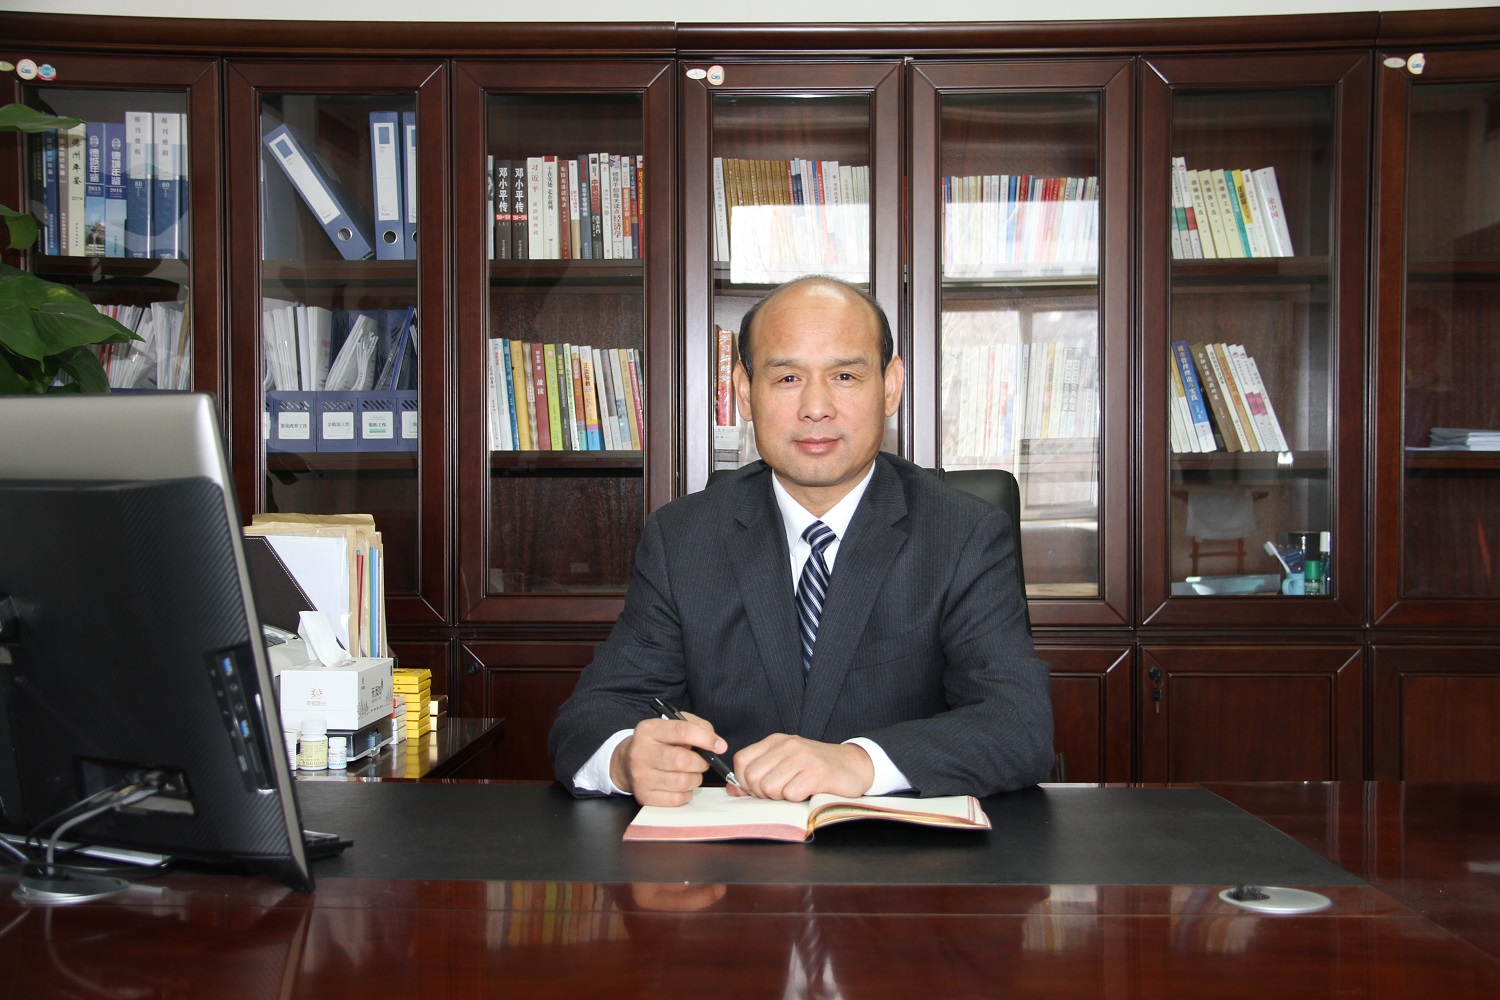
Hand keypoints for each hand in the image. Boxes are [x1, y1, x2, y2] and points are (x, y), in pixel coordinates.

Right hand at [611, 712, 727, 806]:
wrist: (626, 763)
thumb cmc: (658, 743)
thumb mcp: (672, 725)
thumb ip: (697, 727)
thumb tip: (716, 744)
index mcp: (648, 730)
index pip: (681, 731)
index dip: (705, 739)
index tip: (720, 746)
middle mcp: (641, 752)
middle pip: (681, 760)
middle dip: (700, 763)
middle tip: (703, 762)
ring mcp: (640, 776)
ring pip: (681, 782)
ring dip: (695, 779)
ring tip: (692, 773)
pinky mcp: (644, 796)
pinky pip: (676, 799)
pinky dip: (686, 793)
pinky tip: (681, 785)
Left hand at [730, 734, 873, 801]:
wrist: (854, 765)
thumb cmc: (816, 767)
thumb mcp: (785, 763)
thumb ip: (759, 774)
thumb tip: (733, 789)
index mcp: (776, 741)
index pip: (741, 761)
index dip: (744, 781)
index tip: (757, 789)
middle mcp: (788, 745)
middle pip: (753, 778)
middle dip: (762, 794)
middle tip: (779, 793)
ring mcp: (802, 758)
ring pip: (769, 788)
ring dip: (780, 797)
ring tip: (795, 791)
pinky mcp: (817, 773)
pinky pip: (791, 794)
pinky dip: (797, 799)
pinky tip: (807, 792)